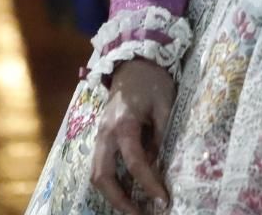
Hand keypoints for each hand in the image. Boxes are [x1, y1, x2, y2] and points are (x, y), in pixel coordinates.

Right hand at [90, 59, 174, 212]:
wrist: (133, 62)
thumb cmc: (152, 81)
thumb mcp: (165, 105)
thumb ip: (161, 135)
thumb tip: (159, 165)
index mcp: (124, 124)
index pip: (136, 162)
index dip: (149, 184)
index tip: (163, 200)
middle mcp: (106, 133)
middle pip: (102, 175)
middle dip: (119, 200)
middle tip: (139, 214)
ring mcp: (99, 135)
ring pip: (96, 173)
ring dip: (112, 194)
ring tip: (132, 208)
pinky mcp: (100, 136)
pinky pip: (99, 164)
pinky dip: (110, 181)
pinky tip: (125, 191)